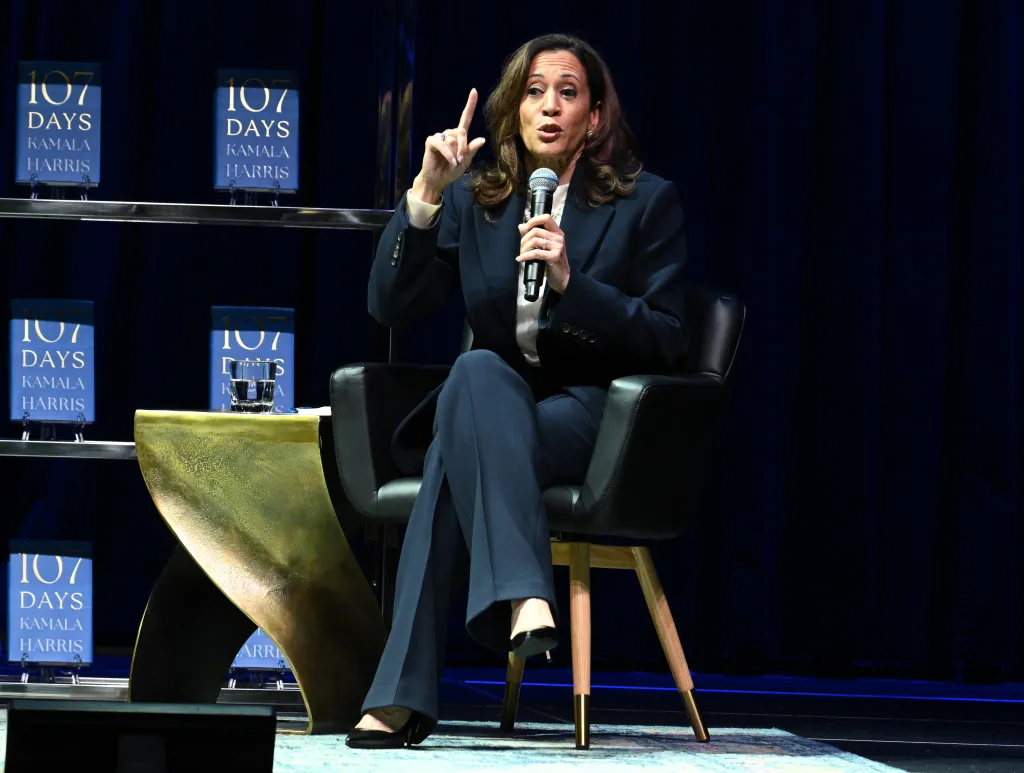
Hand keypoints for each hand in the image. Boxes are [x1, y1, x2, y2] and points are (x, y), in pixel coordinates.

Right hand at [411, 89, 486, 204]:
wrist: (438, 180)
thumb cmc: (451, 171)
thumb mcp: (465, 162)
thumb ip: (471, 150)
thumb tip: (481, 139)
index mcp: (459, 137)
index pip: (465, 118)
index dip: (470, 105)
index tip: (474, 90)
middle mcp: (449, 134)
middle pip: (461, 132)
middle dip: (464, 147)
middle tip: (461, 160)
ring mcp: (440, 137)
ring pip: (453, 138)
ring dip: (455, 152)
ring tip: (453, 162)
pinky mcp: (431, 141)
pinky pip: (443, 144)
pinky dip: (448, 154)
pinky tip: (450, 162)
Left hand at [517, 214, 569, 293]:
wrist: (562, 278)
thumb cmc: (552, 262)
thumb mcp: (544, 247)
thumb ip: (534, 236)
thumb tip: (520, 226)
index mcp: (557, 232)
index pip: (546, 218)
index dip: (533, 220)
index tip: (525, 229)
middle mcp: (559, 237)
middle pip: (536, 231)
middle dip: (524, 239)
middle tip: (521, 248)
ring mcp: (558, 247)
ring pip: (534, 241)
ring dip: (524, 248)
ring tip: (522, 254)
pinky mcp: (555, 256)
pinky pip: (536, 253)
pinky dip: (525, 256)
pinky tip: (520, 259)